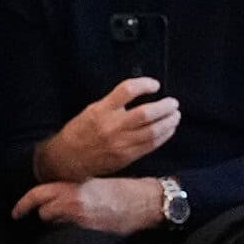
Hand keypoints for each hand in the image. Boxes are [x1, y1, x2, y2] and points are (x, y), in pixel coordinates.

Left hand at [12, 177, 164, 233]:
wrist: (144, 202)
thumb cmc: (121, 190)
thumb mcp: (92, 182)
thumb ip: (71, 189)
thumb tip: (54, 198)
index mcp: (72, 186)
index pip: (38, 195)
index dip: (23, 205)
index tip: (15, 213)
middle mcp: (73, 202)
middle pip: (44, 213)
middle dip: (48, 213)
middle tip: (61, 211)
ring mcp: (81, 219)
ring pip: (56, 224)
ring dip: (59, 222)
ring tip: (76, 217)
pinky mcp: (90, 231)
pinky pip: (70, 233)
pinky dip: (71, 231)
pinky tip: (83, 226)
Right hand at [37, 78, 180, 181]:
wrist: (68, 159)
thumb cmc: (80, 132)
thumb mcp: (92, 111)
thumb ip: (114, 104)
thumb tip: (139, 95)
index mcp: (101, 110)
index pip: (127, 90)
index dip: (145, 84)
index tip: (155, 85)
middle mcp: (112, 126)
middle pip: (146, 114)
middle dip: (165, 107)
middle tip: (173, 103)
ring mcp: (120, 143)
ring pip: (153, 131)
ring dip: (169, 122)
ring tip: (175, 116)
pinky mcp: (126, 156)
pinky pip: (151, 145)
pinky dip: (164, 136)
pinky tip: (169, 130)